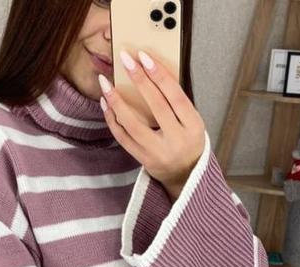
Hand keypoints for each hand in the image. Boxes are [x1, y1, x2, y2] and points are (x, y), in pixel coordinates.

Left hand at [98, 49, 205, 199]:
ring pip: (133, 124)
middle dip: (138, 79)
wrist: (185, 176)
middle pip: (155, 105)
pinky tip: (106, 104)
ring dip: (117, 102)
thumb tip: (151, 75)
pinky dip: (113, 120)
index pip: (175, 95)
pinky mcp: (142, 159)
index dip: (159, 75)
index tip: (144, 57)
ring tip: (105, 84)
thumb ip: (177, 104)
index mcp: (193, 125)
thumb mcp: (192, 122)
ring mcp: (157, 151)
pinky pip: (123, 138)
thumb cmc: (188, 142)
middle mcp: (176, 139)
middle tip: (125, 59)